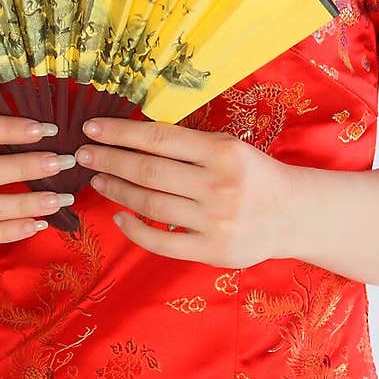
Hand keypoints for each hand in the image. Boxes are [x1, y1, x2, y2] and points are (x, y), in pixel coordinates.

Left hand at [74, 117, 290, 267]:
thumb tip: (134, 138)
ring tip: (98, 179)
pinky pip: (162, 242)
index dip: (121, 133)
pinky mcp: (212, 251)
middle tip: (84, 154)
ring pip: (151, 205)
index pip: (160, 139)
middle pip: (149, 172)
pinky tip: (119, 216)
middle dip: (110, 160)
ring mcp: (214, 221)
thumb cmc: (255, 175)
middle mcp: (218, 186)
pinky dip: (135, 229)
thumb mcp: (230, 147)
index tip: (93, 128)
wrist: (294, 215)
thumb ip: (190, 145)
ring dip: (117, 190)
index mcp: (222, 152)